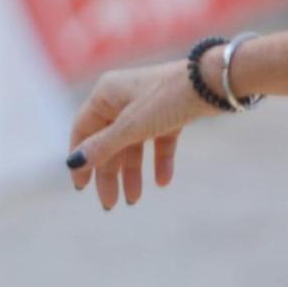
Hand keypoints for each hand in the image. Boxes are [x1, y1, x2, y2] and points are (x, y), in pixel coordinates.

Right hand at [66, 58, 217, 208]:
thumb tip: (73, 163)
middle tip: (110, 203)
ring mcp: (146, 107)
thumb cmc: (167, 98)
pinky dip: (159, 161)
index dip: (80, 159)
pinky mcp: (170, 113)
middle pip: (109, 142)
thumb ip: (103, 146)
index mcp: (104, 95)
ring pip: (133, 145)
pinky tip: (163, 182)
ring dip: (133, 172)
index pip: (83, 131)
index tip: (81, 187)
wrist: (214, 83)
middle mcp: (121, 99)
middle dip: (110, 174)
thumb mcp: (131, 126)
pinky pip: (158, 141)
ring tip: (135, 199)